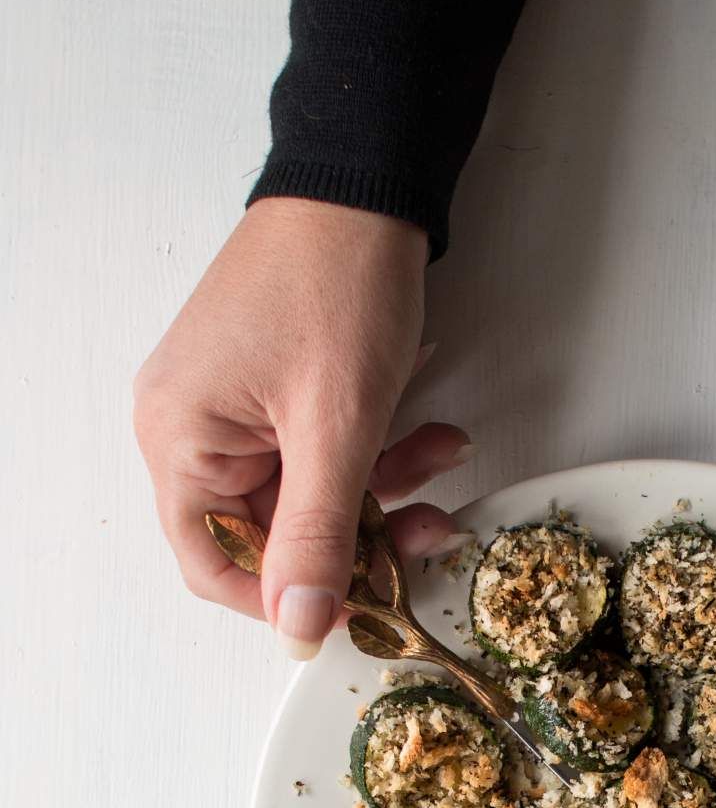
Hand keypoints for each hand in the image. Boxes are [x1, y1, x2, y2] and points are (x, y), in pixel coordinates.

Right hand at [133, 198, 470, 656]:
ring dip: (384, 488)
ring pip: (311, 493)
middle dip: (360, 531)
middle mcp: (190, 425)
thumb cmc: (335, 281)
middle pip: (271, 530)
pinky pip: (323, 450)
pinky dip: (378, 450)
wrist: (363, 181)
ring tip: (444, 457)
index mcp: (178, 438)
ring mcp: (233, 405)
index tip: (352, 605)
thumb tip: (300, 625)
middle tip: (428, 528)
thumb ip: (317, 537)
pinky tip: (431, 428)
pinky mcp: (274, 388)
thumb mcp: (337, 429)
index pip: (212, 562)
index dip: (283, 596)